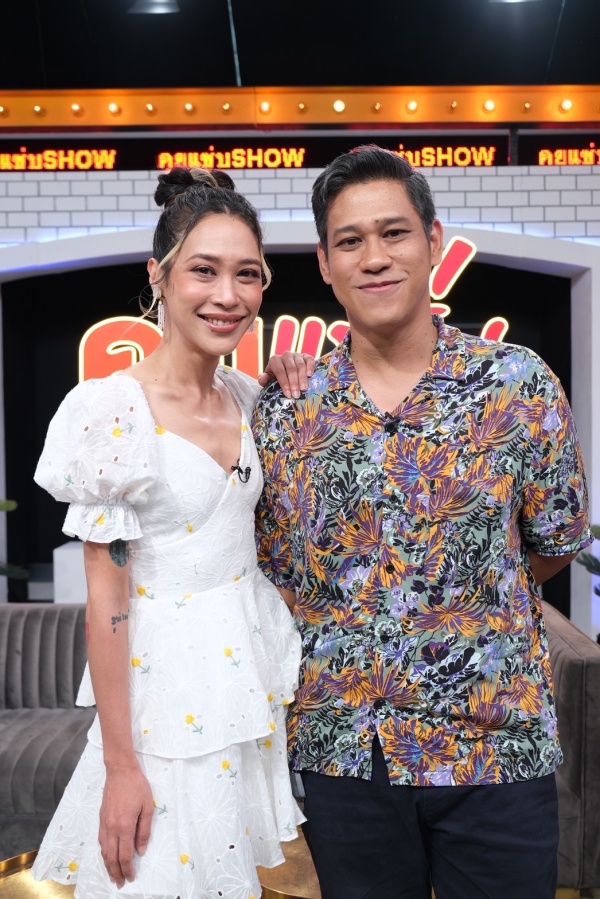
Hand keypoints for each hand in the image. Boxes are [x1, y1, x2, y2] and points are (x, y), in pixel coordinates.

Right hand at [99, 764, 153, 887]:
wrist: (120, 770)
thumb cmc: (137, 786)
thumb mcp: (147, 807)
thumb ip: (144, 831)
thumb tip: (141, 851)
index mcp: (125, 827)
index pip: (125, 855)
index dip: (128, 869)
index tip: (131, 878)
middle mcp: (112, 828)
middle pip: (112, 857)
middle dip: (116, 872)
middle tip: (120, 884)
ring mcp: (104, 824)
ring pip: (104, 851)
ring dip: (108, 865)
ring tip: (112, 875)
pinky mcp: (101, 818)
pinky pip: (101, 841)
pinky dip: (103, 853)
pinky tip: (107, 856)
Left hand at [258, 351, 315, 397]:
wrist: (286, 370)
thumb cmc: (276, 377)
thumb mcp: (269, 379)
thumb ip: (264, 380)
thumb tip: (262, 379)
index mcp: (275, 360)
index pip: (279, 371)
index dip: (284, 383)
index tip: (288, 394)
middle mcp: (286, 355)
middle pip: (291, 368)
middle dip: (293, 383)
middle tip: (296, 394)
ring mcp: (296, 355)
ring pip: (300, 365)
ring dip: (302, 378)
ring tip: (303, 389)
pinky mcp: (306, 356)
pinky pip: (309, 360)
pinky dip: (310, 367)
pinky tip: (310, 375)